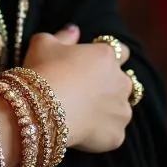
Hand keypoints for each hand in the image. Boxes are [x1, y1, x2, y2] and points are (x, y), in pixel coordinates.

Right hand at [23, 25, 132, 152]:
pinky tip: (82, 129)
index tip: (93, 63)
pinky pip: (112, 132)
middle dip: (110, 85)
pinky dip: (101, 131)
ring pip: (121, 108)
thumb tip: (75, 30)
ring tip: (83, 113)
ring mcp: (122, 111)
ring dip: (108, 109)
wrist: (42, 108)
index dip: (108, 56)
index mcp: (106, 56)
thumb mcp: (45, 43)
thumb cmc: (44, 70)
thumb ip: (64, 36)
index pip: (121, 51)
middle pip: (123, 81)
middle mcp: (121, 81)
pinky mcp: (117, 136)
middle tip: (86, 90)